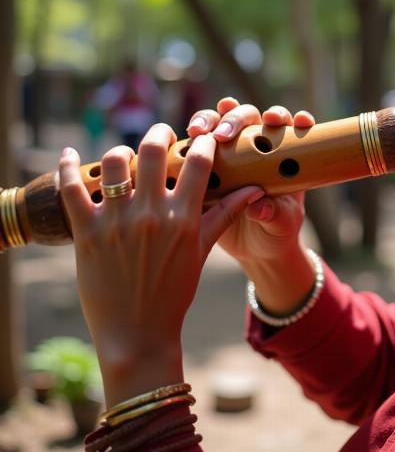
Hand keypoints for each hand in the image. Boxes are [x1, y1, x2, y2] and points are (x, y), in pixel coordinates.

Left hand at [58, 123, 262, 404]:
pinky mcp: (87, 233)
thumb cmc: (175, 292)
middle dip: (160, 133)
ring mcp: (116, 222)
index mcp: (183, 219)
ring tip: (126, 157)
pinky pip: (72, 188)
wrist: (137, 334)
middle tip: (161, 135)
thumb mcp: (202, 251)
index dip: (203, 142)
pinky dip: (68, 166)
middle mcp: (151, 214)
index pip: (198, 162)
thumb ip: (225, 214)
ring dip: (121, 152)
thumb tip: (255, 189)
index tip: (201, 136)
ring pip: (115, 161)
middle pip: (153, 149)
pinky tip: (71, 154)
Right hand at [187, 98, 318, 315]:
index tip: (273, 120)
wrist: (255, 250)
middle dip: (235, 118)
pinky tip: (179, 144)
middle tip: (223, 133)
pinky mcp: (207, 164)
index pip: (284, 125)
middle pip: (246, 116)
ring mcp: (229, 153)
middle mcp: (256, 146)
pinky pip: (195, 146)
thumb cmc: (277, 231)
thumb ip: (273, 213)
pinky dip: (188, 142)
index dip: (280, 116)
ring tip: (197, 131)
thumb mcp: (281, 224)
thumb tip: (258, 207)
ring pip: (217, 122)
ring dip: (207, 120)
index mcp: (282, 153)